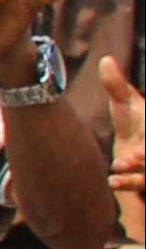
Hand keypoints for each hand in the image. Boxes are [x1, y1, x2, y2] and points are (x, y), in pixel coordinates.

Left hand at [98, 54, 141, 240]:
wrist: (133, 173)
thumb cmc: (136, 137)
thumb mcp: (129, 112)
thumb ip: (119, 89)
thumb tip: (106, 59)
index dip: (143, 120)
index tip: (138, 143)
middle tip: (137, 153)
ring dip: (139, 172)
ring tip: (118, 165)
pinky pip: (143, 189)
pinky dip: (129, 184)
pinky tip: (111, 182)